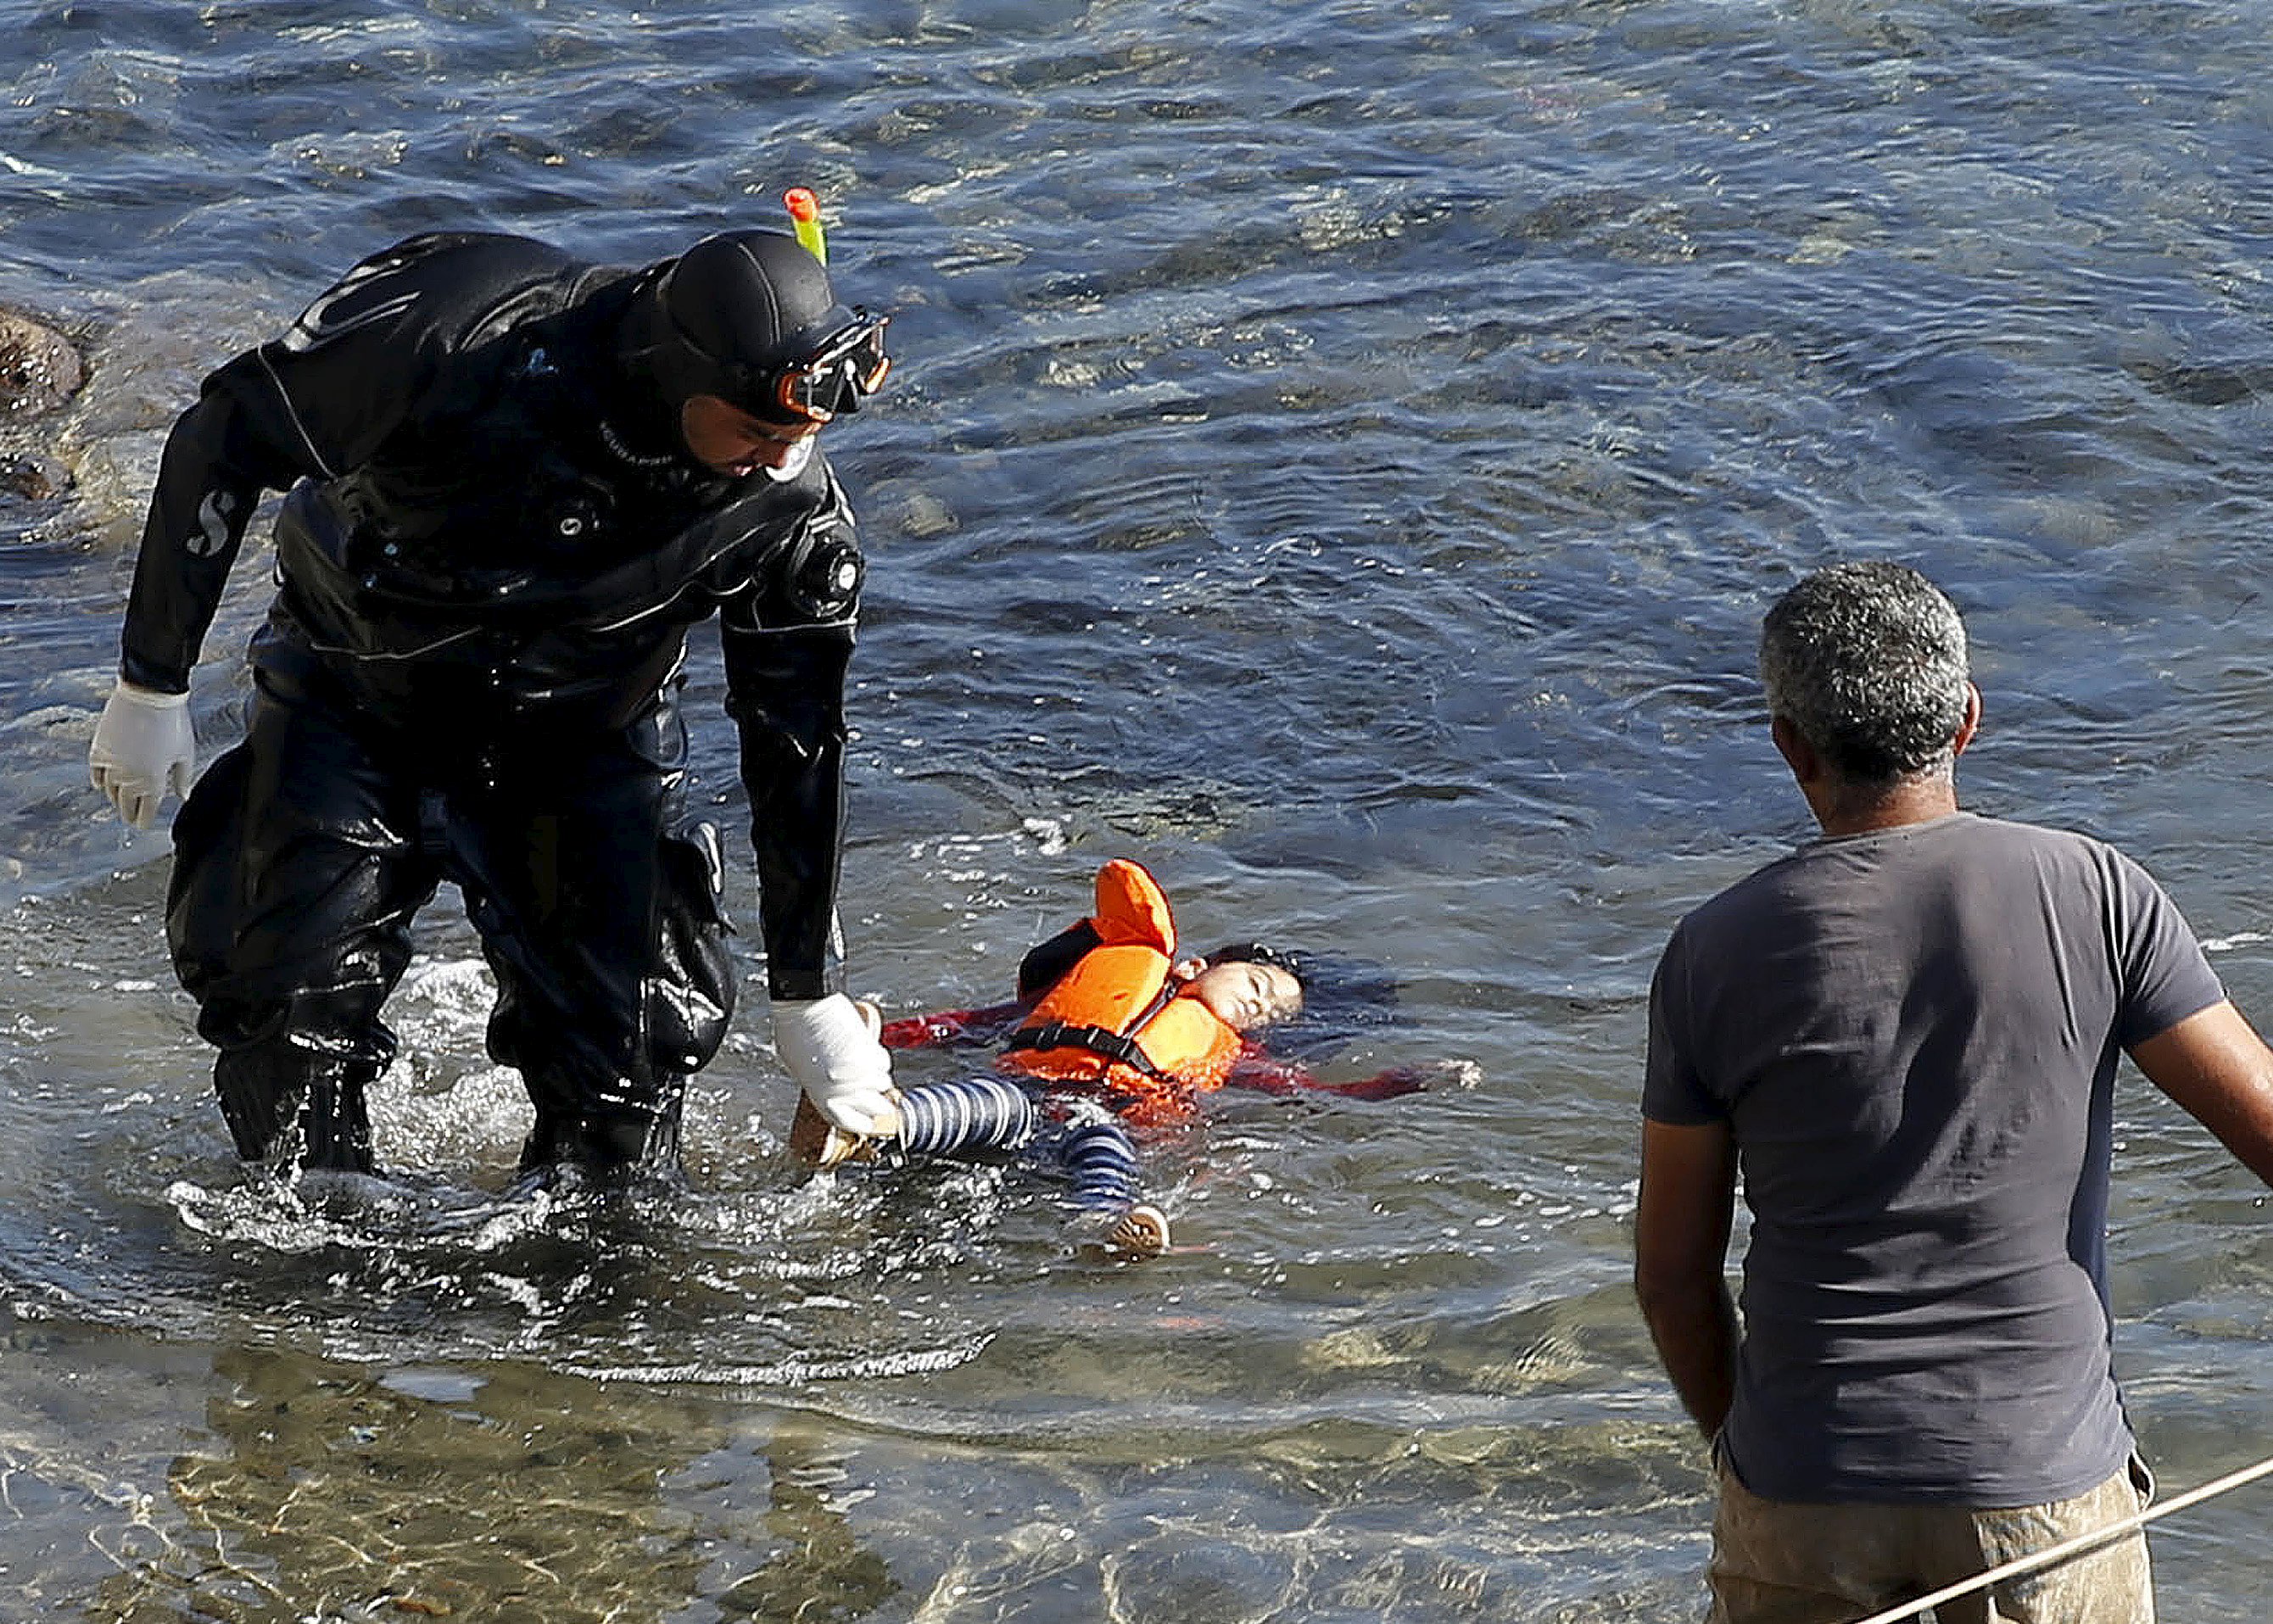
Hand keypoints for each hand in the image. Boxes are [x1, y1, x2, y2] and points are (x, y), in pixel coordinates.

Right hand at [89, 680, 194, 829]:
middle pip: (125, 805)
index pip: (145, 812)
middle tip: (132, 818)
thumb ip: (183, 778)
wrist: (149, 695)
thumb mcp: (185, 753)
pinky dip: (100, 782)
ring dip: (115, 799)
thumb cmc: (174, 723)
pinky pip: (96, 774)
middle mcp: (129, 779)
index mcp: (153, 782)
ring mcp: (112, 765)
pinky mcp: (99, 750)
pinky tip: (103, 785)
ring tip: (120, 802)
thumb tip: (183, 796)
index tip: (143, 825)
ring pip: (110, 792)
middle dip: (129, 813)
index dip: (144, 821)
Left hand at [773, 993, 899, 1136]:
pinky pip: (883, 1062)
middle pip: (876, 1107)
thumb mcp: (801, 1068)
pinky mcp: (871, 1053)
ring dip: (878, 1077)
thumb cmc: (794, 1034)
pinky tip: (867, 1050)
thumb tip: (831, 1090)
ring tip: (868, 1067)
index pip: (850, 1122)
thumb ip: (819, 1085)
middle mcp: (845, 1091)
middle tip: (879, 1098)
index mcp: (823, 1098)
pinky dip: (879, 1058)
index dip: (861, 1123)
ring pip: (883, 1084)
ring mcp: (861, 1072)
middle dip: (879, 1104)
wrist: (805, 1008)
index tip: (867, 1122)